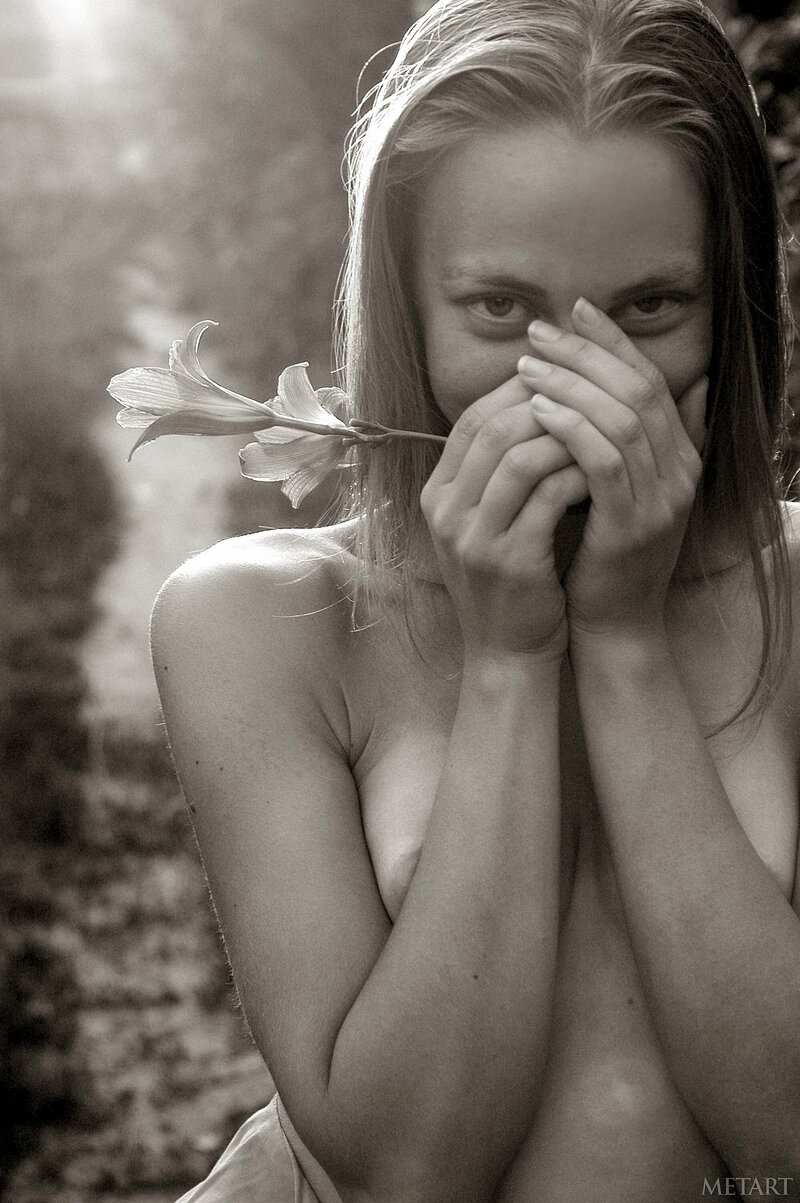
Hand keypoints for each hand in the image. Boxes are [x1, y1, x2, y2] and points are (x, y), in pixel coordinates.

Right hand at [420, 374, 588, 661]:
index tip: (562, 376)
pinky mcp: (509, 561)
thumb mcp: (489, 520)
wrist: (508, 652)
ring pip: (517, 458)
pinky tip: (603, 470)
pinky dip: (577, 475)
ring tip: (601, 427)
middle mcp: (446, 512)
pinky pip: (546, 498)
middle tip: (589, 392)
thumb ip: (498, 470)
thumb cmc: (511, 578)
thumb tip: (538, 401)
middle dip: (544, 401)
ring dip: (565, 435)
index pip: (471, 419)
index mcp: (438, 495)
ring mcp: (473, 538)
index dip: (516, 390)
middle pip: (491, 429)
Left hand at [517, 297, 706, 642]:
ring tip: (528, 365)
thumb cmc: (605, 553)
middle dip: (585, 353)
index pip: (651, 379)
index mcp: (682, 457)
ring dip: (570, 385)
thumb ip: (635, 442)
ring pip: (621, 419)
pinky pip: (604, 461)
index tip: (573, 310)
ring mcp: (662, 499)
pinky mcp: (632, 525)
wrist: (613, 623)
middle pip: (637, 389)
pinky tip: (536, 411)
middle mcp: (681, 472)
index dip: (614, 341)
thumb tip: (666, 386)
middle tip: (540, 332)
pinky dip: (571, 429)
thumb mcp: (624, 490)